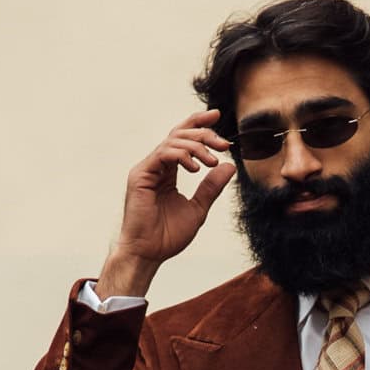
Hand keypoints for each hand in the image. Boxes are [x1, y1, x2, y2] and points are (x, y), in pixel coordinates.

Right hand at [97, 109, 235, 297]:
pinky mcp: (140, 175)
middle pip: (179, 134)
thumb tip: (229, 166)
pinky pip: (162, 154)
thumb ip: (211, 187)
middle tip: (224, 144)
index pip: (183, 138)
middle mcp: (156, 165)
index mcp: (168, 171)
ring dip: (197, 147)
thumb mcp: (198, 208)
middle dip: (204, 133)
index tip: (217, 115)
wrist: (149, 253)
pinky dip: (181, 156)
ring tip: (212, 162)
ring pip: (173, 141)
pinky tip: (195, 168)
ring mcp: (147, 169)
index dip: (198, 123)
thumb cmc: (168, 236)